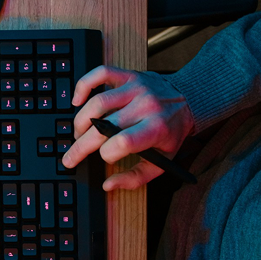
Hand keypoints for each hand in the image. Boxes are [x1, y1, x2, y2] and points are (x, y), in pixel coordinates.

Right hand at [62, 65, 193, 190]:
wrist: (190, 98)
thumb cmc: (172, 131)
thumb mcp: (164, 160)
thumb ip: (136, 177)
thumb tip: (108, 185)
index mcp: (156, 128)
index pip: (122, 142)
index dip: (106, 154)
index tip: (105, 157)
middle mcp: (144, 105)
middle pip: (102, 126)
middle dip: (81, 146)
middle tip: (70, 157)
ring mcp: (135, 88)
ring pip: (96, 103)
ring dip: (80, 122)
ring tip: (79, 134)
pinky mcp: (128, 75)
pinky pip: (100, 74)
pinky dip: (83, 86)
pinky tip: (77, 101)